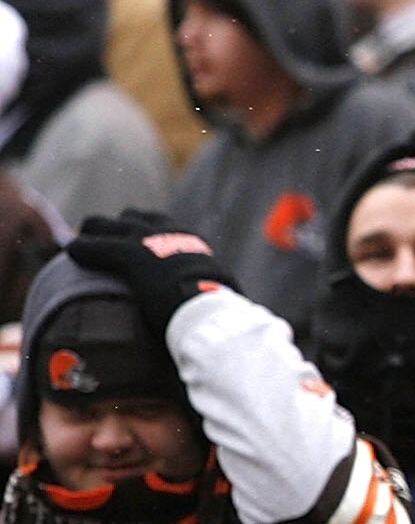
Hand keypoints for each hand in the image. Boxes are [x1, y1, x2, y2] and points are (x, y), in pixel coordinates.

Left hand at [64, 212, 235, 335]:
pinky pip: (89, 247)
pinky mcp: (124, 254)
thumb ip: (217, 286)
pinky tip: (73, 255)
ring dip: (93, 234)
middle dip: (114, 228)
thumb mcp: (224, 288)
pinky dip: (80, 250)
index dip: (143, 233)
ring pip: (102, 224)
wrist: (211, 308)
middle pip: (130, 216)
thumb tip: (232, 300)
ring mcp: (143, 239)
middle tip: (103, 245)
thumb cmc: (223, 306)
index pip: (159, 223)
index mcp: (190, 239)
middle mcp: (165, 230)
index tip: (136, 246)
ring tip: (84, 250)